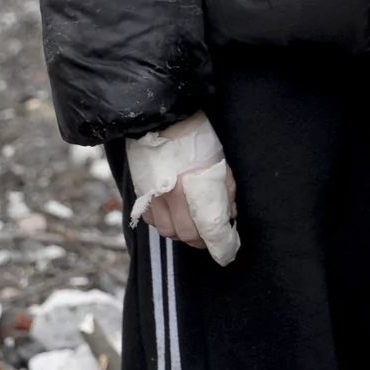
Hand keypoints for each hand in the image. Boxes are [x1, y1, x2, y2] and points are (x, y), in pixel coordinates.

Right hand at [125, 113, 239, 265]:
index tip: (228, 252)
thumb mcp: (219, 160)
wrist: (161, 117)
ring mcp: (155, 196)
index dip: (222, 245)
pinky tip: (174, 214)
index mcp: (197, 186)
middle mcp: (174, 196)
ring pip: (169, 232)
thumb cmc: (196, 135)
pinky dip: (165, 223)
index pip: (211, 229)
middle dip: (202, 240)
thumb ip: (225, 190)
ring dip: (183, 233)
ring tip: (193, 225)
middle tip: (211, 236)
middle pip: (188, 235)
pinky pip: (153, 221)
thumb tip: (228, 215)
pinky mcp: (141, 193)